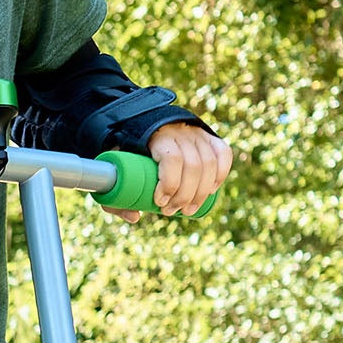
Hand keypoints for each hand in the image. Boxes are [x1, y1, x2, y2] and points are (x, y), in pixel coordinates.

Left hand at [107, 122, 231, 222]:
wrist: (143, 125)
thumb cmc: (130, 153)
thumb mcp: (119, 170)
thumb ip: (119, 194)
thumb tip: (135, 217)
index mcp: (157, 135)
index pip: (172, 159)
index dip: (169, 184)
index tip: (160, 202)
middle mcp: (180, 131)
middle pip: (193, 166)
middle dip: (185, 195)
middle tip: (171, 211)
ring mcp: (197, 133)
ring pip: (209, 164)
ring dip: (201, 193)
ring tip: (188, 210)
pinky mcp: (209, 137)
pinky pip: (223, 154)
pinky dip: (220, 174)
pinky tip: (210, 191)